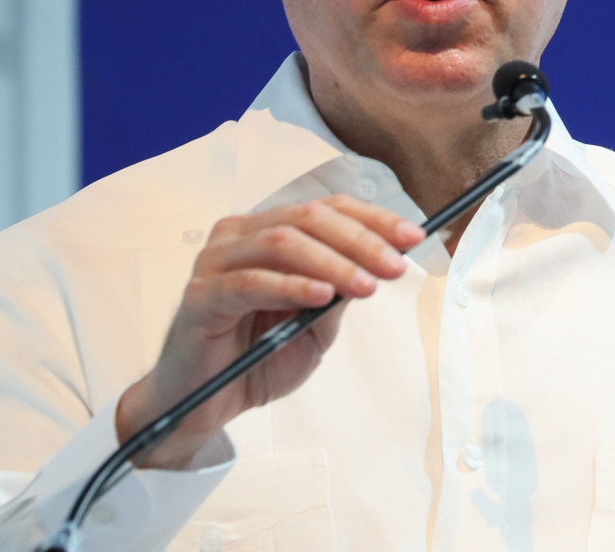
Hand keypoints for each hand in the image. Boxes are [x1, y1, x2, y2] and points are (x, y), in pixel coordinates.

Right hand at [115, 196, 424, 467]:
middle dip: (360, 240)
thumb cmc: (257, 359)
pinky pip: (249, 282)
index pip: (326, 209)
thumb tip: (385, 258)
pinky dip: (290, 285)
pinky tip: (320, 296)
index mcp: (267, 232)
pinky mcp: (200, 296)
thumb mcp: (315, 323)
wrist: (205, 405)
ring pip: (282, 243)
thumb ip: (340, 289)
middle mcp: (238, 236)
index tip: (414, 238)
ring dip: (331, 262)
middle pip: (307, 218)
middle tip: (395, 267)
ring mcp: (215, 262)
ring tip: (366, 286)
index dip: (372, 219)